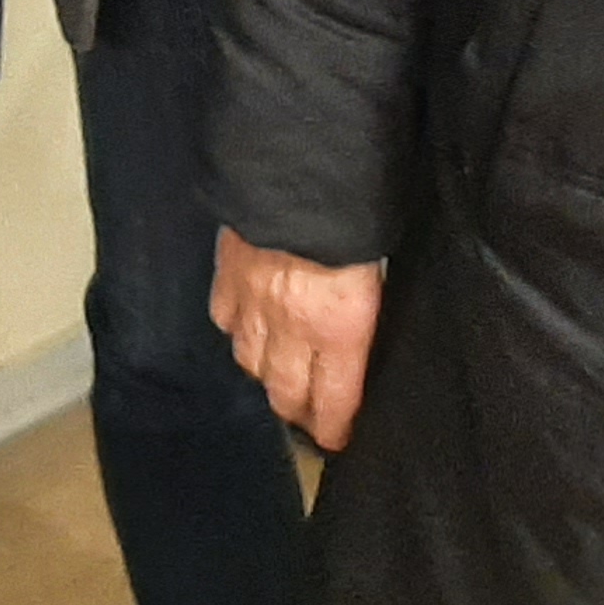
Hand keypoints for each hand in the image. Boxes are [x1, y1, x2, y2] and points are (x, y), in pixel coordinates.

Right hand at [211, 227, 384, 451]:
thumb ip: (362, 308)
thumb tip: (358, 327)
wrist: (299, 165)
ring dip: (265, 373)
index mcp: (339, 331)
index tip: (337, 439)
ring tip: (278, 372)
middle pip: (286, 394)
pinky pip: (224, 319)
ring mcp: (253, 304)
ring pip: (250, 362)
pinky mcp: (227, 275)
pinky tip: (247, 324)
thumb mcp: (378, 265)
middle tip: (307, 417)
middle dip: (298, 413)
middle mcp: (292, 329)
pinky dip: (235, 328)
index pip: (333, 401)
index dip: (333, 428)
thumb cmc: (357, 212)